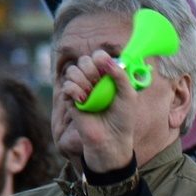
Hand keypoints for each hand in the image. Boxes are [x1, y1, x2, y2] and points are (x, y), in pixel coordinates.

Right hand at [58, 50, 136, 171]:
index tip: (107, 69)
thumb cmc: (122, 118)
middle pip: (84, 60)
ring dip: (82, 80)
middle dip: (91, 69)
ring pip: (73, 70)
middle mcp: (93, 80)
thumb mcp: (129, 95)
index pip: (99, 55)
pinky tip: (83, 100)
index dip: (100, 58)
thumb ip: (120, 74)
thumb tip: (105, 58)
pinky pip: (66, 85)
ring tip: (91, 95)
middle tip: (99, 84)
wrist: (112, 139)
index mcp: (108, 76)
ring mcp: (81, 89)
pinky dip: (74, 90)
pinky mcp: (71, 100)